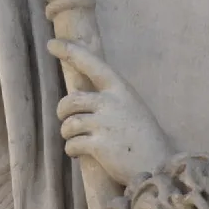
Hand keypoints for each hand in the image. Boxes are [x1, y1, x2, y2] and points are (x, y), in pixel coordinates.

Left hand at [48, 39, 173, 186]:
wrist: (157, 165)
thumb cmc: (141, 138)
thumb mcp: (130, 108)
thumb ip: (108, 99)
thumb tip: (77, 98)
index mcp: (121, 89)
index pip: (92, 64)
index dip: (70, 52)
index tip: (51, 43)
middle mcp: (112, 103)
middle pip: (70, 100)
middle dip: (62, 111)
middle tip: (66, 120)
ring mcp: (105, 123)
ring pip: (68, 123)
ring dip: (67, 133)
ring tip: (76, 139)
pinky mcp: (99, 145)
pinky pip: (71, 144)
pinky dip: (71, 149)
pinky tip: (80, 153)